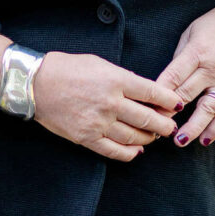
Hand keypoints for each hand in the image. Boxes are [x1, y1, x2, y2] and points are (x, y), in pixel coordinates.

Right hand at [32, 52, 181, 161]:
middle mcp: (110, 102)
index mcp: (115, 79)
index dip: (169, 100)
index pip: (152, 91)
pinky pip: (114, 150)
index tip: (178, 105)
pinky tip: (137, 150)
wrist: (36, 84)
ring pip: (134, 136)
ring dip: (149, 138)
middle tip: (171, 126)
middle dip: (164, 124)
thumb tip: (143, 91)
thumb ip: (122, 77)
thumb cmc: (67, 68)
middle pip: (147, 118)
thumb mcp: (99, 63)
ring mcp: (98, 122)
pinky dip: (130, 153)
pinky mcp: (86, 138)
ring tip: (155, 136)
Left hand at [156, 2, 214, 147]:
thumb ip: (181, 56)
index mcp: (197, 51)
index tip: (146, 106)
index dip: (159, 92)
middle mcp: (212, 69)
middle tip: (154, 126)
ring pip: (207, 109)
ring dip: (192, 127)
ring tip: (178, 141)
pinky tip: (203, 141)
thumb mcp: (193, 31)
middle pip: (186, 94)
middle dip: (169, 112)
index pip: (174, 76)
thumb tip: (168, 80)